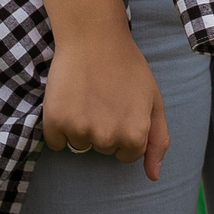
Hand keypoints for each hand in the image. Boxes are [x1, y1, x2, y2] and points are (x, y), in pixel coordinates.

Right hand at [39, 23, 169, 179]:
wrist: (93, 36)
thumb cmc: (127, 65)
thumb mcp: (154, 100)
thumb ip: (158, 141)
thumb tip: (153, 177)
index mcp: (135, 135)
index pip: (126, 154)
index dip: (123, 129)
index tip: (119, 106)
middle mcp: (108, 138)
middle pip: (102, 149)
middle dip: (103, 128)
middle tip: (103, 96)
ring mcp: (81, 131)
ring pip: (79, 145)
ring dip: (80, 126)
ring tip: (85, 95)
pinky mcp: (55, 122)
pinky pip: (56, 141)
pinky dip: (59, 125)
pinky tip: (68, 99)